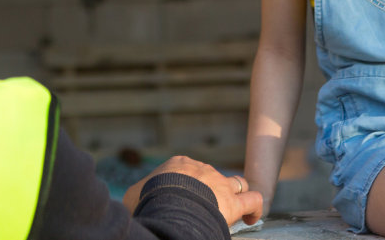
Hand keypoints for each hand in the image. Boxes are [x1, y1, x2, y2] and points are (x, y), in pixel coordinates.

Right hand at [122, 155, 265, 225]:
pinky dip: (254, 208)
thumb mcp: (133, 195)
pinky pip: (253, 201)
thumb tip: (130, 202)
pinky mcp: (233, 203)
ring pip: (236, 183)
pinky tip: (250, 218)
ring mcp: (219, 184)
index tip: (180, 200)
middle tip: (204, 206)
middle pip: (211, 177)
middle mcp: (201, 169)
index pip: (187, 171)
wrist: (168, 204)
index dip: (186, 185)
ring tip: (232, 209)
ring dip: (236, 194)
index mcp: (178, 165)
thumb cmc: (148, 200)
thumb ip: (137, 195)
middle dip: (210, 189)